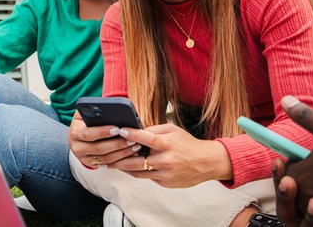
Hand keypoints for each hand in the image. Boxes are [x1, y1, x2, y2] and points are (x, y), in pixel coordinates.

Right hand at [67, 111, 143, 167]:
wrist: (77, 136)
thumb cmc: (85, 120)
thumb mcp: (86, 113)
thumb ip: (95, 110)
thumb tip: (110, 106)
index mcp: (74, 132)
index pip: (88, 133)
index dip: (103, 132)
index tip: (117, 128)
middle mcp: (76, 147)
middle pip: (99, 148)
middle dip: (117, 144)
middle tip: (132, 139)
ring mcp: (83, 158)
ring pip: (105, 158)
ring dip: (122, 153)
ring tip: (135, 146)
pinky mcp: (90, 164)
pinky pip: (107, 165)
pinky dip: (120, 160)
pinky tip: (131, 154)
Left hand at [111, 123, 231, 187]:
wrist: (206, 163)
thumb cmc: (187, 143)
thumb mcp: (172, 130)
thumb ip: (154, 130)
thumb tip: (135, 131)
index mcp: (167, 144)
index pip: (146, 138)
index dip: (131, 134)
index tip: (119, 130)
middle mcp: (165, 160)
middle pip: (136, 161)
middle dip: (118, 158)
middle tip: (106, 156)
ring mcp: (165, 174)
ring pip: (138, 172)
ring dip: (123, 168)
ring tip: (112, 164)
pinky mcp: (165, 183)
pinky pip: (147, 177)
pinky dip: (137, 172)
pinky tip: (128, 168)